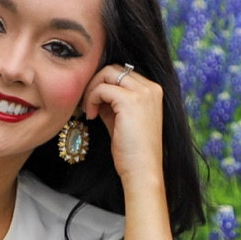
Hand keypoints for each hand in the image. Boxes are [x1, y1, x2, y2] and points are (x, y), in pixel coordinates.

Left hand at [81, 62, 162, 192]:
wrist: (142, 170)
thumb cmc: (133, 151)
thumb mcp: (123, 120)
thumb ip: (113, 103)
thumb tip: (95, 93)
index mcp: (152, 91)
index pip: (123, 73)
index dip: (104, 84)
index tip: (95, 103)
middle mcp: (151, 88)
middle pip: (114, 69)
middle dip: (96, 83)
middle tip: (87, 104)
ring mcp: (142, 93)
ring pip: (107, 73)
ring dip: (92, 89)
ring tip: (88, 110)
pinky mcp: (130, 101)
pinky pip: (102, 88)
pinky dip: (91, 99)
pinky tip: (91, 116)